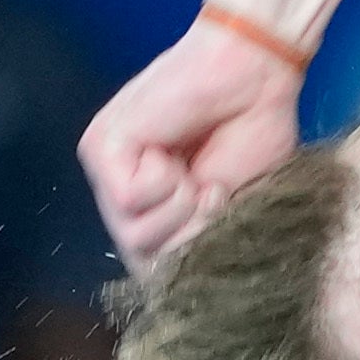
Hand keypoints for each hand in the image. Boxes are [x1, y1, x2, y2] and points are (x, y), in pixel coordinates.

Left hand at [78, 14, 307, 274]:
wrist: (257, 75)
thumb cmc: (253, 133)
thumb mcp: (232, 207)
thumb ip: (200, 241)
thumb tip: (177, 284)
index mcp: (149, 206)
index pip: (151, 268)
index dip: (189, 258)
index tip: (218, 214)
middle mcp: (118, 189)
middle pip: (141, 259)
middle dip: (189, 233)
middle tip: (209, 188)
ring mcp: (105, 168)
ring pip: (133, 236)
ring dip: (180, 208)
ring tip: (194, 170)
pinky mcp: (102, 146)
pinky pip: (129, 200)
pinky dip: (166, 184)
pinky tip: (174, 152)